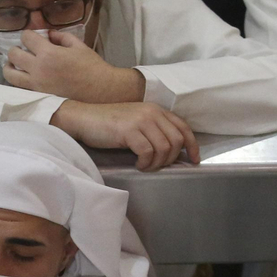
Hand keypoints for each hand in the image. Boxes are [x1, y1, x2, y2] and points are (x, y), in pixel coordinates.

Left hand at [2, 30, 144, 103]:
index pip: (26, 38)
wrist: (100, 91)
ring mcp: (36, 85)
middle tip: (21, 49)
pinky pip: (19, 88)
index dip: (28, 34)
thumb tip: (48, 35)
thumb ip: (60, 37)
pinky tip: (23, 77)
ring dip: (9, 67)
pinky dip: (17, 81)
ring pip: (10, 75)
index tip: (31, 37)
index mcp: (48, 53)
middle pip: (13, 55)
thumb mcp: (78, 45)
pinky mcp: (38, 96)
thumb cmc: (91, 66)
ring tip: (13, 65)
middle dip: (16, 49)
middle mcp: (38, 69)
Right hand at [51, 99, 197, 169]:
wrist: (83, 118)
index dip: (192, 146)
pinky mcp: (129, 131)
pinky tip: (137, 165)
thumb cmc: (107, 124)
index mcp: (156, 110)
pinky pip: (148, 152)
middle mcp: (152, 112)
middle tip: (157, 166)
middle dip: (171, 159)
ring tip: (145, 166)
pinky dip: (145, 163)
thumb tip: (169, 150)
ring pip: (164, 148)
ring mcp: (141, 120)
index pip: (183, 128)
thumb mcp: (135, 121)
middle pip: (176, 141)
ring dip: (157, 163)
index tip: (193, 160)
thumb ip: (153, 129)